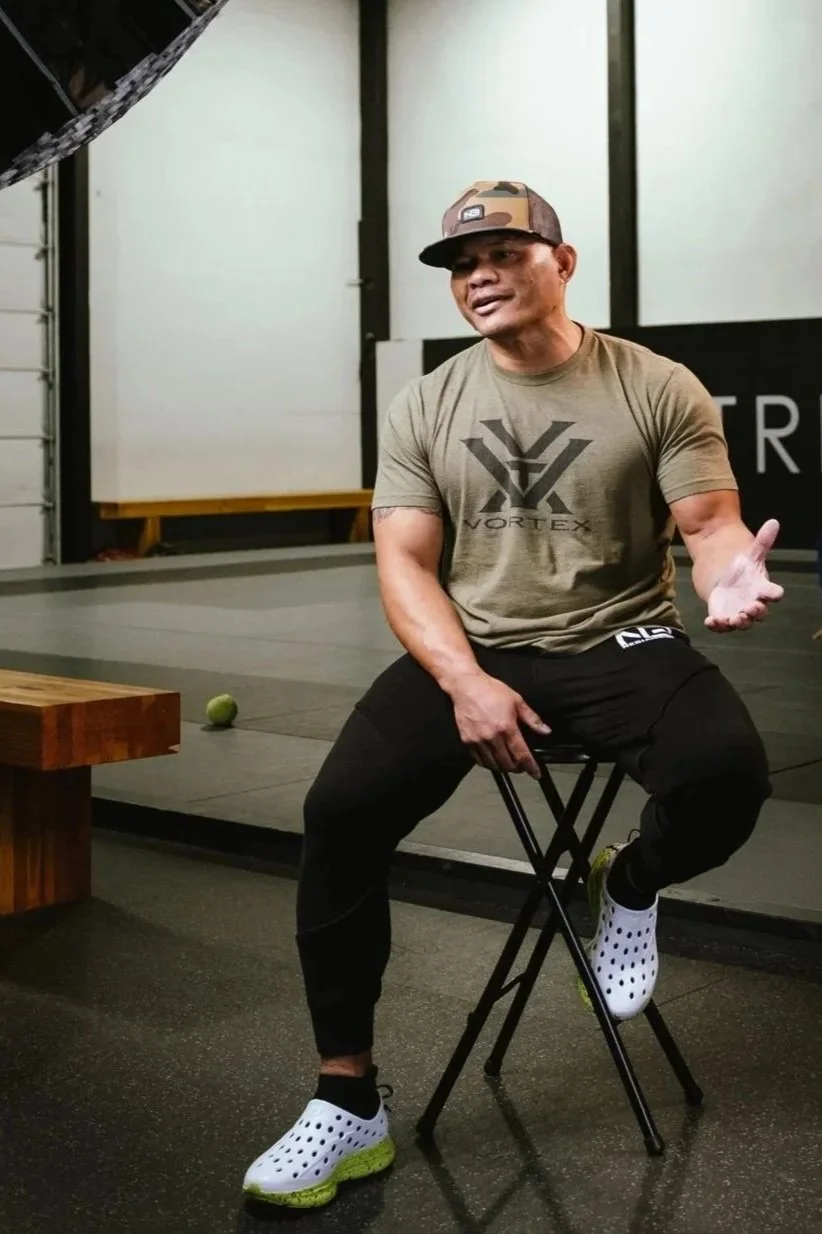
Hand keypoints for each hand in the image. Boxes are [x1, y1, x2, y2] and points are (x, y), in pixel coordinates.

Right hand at [448, 671, 550, 777]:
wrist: (466, 686)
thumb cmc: (491, 690)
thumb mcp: (517, 700)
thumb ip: (532, 719)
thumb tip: (545, 731)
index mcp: (506, 727)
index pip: (522, 754)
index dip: (531, 767)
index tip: (536, 774)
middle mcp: (492, 737)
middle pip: (507, 764)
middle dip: (517, 768)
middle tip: (521, 765)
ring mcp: (478, 741)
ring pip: (493, 765)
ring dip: (503, 767)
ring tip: (508, 763)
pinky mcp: (467, 741)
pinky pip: (479, 760)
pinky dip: (488, 763)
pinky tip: (493, 759)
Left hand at [705, 518, 784, 632]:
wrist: (723, 575)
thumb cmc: (742, 567)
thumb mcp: (750, 553)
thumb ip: (762, 541)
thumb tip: (773, 522)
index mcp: (762, 588)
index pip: (774, 593)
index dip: (774, 594)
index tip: (775, 593)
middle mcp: (752, 603)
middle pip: (759, 613)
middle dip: (755, 612)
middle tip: (748, 608)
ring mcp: (738, 612)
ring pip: (742, 623)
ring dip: (738, 622)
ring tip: (732, 619)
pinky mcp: (723, 616)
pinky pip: (721, 626)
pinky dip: (716, 626)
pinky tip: (710, 621)